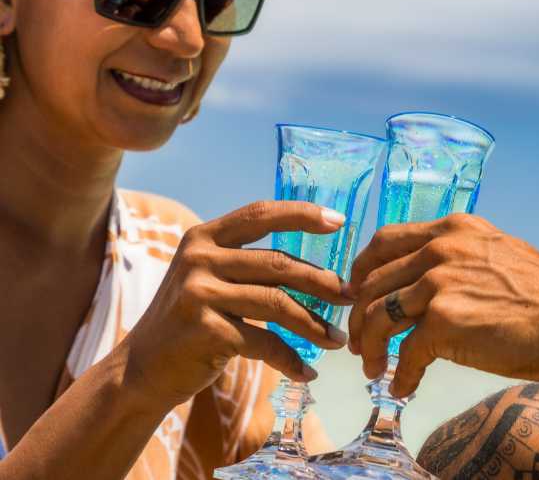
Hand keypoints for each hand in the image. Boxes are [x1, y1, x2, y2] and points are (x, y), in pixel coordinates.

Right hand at [120, 201, 352, 408]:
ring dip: (314, 324)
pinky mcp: (203, 330)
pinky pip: (263, 342)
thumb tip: (315, 265)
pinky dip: (290, 359)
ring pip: (276, 303)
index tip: (340, 221)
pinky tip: (307, 371)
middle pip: (278, 263)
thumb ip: (249, 263)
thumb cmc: (191, 321)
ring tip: (338, 339)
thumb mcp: (210, 278)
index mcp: (204, 237)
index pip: (261, 214)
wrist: (141, 370)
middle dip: (321, 281)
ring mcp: (198, 293)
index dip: (303, 214)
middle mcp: (199, 259)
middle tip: (350, 296)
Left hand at [346, 213, 538, 395]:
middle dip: (359, 315)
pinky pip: (405, 353)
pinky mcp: (445, 321)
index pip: (384, 241)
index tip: (358, 293)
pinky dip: (400, 374)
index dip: (363, 269)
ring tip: (372, 368)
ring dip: (369, 347)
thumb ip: (458, 257)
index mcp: (453, 230)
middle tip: (359, 341)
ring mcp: (440, 283)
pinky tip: (404, 386)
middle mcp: (441, 250)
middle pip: (373, 282)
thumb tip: (428, 278)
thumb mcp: (495, 253)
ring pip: (378, 316)